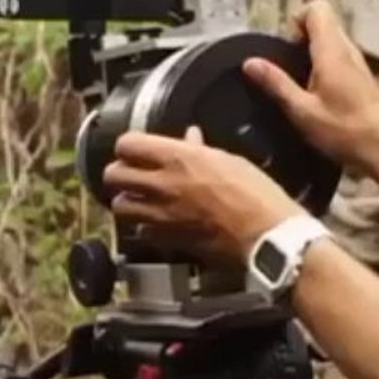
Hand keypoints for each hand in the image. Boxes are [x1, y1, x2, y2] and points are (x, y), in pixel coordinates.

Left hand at [103, 127, 305, 263]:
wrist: (266, 236)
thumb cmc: (257, 194)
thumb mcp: (231, 160)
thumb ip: (201, 150)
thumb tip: (190, 138)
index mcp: (178, 157)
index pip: (127, 144)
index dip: (129, 146)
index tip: (136, 150)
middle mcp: (162, 184)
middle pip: (112, 174)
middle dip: (119, 173)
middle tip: (131, 175)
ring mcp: (161, 215)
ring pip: (119, 205)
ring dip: (126, 201)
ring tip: (139, 199)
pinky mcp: (167, 240)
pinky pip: (140, 231)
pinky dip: (144, 226)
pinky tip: (157, 222)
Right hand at [243, 0, 378, 186]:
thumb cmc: (342, 131)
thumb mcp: (302, 111)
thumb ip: (276, 84)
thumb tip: (250, 62)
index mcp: (333, 51)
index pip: (317, 8)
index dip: (297, 21)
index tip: (287, 50)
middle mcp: (349, 49)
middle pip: (323, 22)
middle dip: (301, 38)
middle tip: (290, 69)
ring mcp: (359, 62)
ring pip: (332, 40)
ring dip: (313, 53)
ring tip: (301, 84)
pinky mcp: (363, 76)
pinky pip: (340, 56)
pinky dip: (325, 65)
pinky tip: (319, 94)